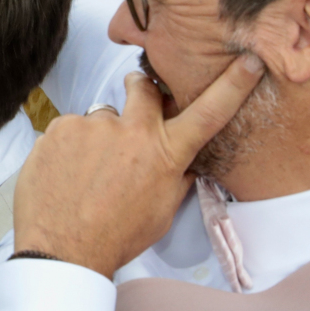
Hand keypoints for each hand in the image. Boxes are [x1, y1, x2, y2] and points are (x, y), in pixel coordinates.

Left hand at [14, 55, 263, 277]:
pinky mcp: (61, 128)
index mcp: (165, 154)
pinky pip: (69, 129)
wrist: (63, 251)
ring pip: (100, 117)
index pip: (208, 113)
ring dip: (98, 136)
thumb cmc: (116, 237)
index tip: (248, 60)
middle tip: (133, 103)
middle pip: (144, 88)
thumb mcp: (161, 211)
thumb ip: (176, 177)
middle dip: (141, 89)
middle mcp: (133, 131)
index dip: (232, 84)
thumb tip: (188, 160)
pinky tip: (66, 173)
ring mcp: (94, 126)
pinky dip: (69, 147)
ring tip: (86, 170)